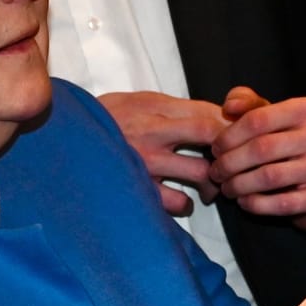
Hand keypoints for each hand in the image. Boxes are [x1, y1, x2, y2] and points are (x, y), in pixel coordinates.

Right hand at [98, 91, 230, 215]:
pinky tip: (182, 201)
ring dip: (213, 183)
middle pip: (213, 136)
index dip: (234, 127)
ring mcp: (145, 161)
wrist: (65, 137)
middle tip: (233, 164)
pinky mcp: (136, 186)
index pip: (210, 113)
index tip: (240, 140)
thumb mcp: (140, 101)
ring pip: (201, 172)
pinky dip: (185, 204)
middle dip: (230, 152)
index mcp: (157, 107)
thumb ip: (176, 108)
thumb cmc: (107, 118)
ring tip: (210, 187)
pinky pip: (177, 201)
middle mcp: (154, 131)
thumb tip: (217, 113)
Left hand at [211, 87, 305, 230]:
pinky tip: (245, 201)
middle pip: (262, 148)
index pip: (258, 119)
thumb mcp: (274, 119)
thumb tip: (230, 106)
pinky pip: (281, 203)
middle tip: (217, 172)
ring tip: (228, 188)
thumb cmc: (293, 147)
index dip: (229, 136)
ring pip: (270, 177)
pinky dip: (256, 204)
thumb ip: (250, 105)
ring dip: (240, 185)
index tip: (215, 148)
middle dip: (230, 163)